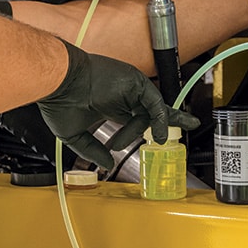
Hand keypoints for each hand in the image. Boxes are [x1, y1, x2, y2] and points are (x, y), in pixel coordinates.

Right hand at [37, 42, 199, 168]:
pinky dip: (159, 118)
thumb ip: (92, 151)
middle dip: (170, 119)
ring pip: (154, 109)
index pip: (136, 118)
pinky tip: (158, 133)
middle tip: (189, 124)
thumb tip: (106, 165)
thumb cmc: (60, 103)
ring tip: (157, 141)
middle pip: (153, 109)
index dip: (147, 129)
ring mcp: (130, 88)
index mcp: (110, 106)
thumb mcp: (75, 135)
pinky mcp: (135, 83)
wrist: (58, 84)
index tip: (155, 140)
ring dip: (154, 128)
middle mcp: (123, 96)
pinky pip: (154, 102)